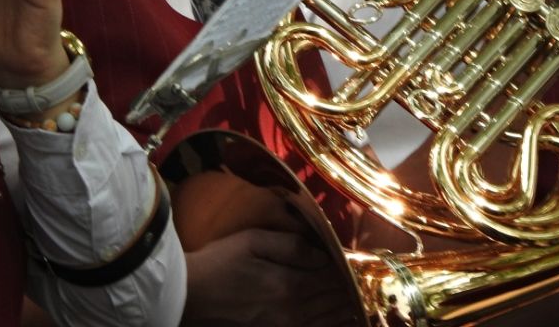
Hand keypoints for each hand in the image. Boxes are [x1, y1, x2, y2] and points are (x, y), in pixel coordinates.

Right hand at [182, 227, 357, 326]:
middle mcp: (292, 311)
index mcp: (290, 284)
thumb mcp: (253, 240)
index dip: (350, 267)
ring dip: (348, 308)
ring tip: (364, 299)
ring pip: (328, 319)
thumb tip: (324, 254)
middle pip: (334, 299)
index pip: (333, 276)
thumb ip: (292, 245)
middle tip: (372, 278)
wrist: (186, 296)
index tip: (366, 260)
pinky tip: (341, 317)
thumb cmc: (217, 262)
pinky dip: (331, 324)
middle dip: (354, 288)